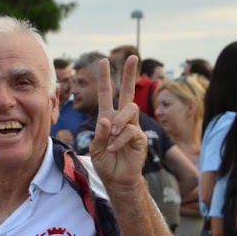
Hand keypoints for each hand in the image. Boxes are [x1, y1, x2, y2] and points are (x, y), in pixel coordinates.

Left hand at [88, 56, 148, 189]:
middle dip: (130, 74)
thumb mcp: (96, 148)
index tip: (104, 61)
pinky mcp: (140, 137)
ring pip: (129, 110)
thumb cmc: (105, 162)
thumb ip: (99, 135)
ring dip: (119, 121)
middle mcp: (121, 119)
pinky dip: (119, 139)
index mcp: (108, 118)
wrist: (117, 178)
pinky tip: (114, 148)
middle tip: (133, 56)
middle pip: (128, 92)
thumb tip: (106, 120)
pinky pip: (130, 130)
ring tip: (111, 136)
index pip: (106, 94)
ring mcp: (132, 126)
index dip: (105, 78)